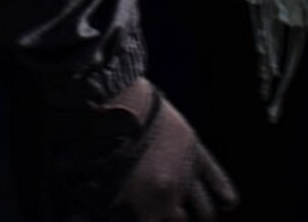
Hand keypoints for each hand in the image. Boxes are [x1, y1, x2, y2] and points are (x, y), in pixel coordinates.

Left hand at [49, 79, 234, 221]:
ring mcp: (183, 176)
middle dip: (170, 221)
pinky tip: (226, 204)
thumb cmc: (87, 142)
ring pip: (203, 213)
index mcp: (138, 214)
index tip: (140, 215)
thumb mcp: (82, 186)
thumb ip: (94, 210)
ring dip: (198, 217)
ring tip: (195, 218)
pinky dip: (224, 194)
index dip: (144, 220)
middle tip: (163, 213)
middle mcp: (165, 202)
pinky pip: (216, 179)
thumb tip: (81, 220)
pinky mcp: (193, 150)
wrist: (107, 97)